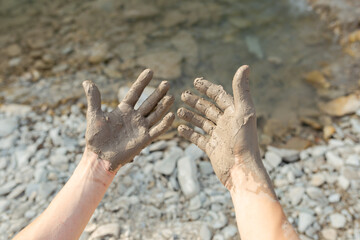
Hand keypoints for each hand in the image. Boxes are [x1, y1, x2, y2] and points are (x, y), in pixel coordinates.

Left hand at [83, 69, 174, 171]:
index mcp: (123, 110)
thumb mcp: (94, 115)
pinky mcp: (144, 139)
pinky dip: (164, 124)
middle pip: (149, 102)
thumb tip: (87, 81)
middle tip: (166, 83)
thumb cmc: (95, 138)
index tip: (150, 71)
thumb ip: (94, 98)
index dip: (142, 82)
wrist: (98, 157)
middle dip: (158, 93)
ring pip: (155, 114)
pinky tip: (171, 116)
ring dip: (163, 106)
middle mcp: (134, 117)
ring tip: (171, 96)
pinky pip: (156, 130)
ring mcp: (140, 128)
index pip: (135, 92)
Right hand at [177, 65, 258, 188]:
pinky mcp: (212, 149)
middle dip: (196, 101)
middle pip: (209, 108)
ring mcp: (219, 136)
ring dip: (191, 116)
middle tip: (182, 95)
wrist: (241, 170)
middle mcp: (227, 123)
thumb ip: (241, 90)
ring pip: (202, 122)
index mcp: (235, 113)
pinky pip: (198, 139)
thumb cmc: (243, 141)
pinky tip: (179, 129)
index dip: (208, 88)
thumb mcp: (242, 112)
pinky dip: (189, 133)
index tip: (195, 81)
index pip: (219, 96)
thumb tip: (245, 66)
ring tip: (178, 111)